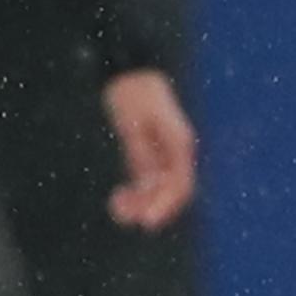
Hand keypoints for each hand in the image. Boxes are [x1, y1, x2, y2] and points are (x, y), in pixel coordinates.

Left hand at [102, 69, 196, 230]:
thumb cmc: (132, 94)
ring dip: (140, 203)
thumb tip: (147, 186)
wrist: (129, 72)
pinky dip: (135, 194)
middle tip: (123, 215)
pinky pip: (146, 182)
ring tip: (115, 205)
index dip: (165, 206)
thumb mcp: (133, 125)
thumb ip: (141, 155)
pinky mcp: (148, 155)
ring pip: (157, 190)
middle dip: (149, 207)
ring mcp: (163, 154)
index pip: (180, 185)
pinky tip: (118, 197)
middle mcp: (176, 153)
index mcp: (180, 145)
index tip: (147, 222)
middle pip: (170, 192)